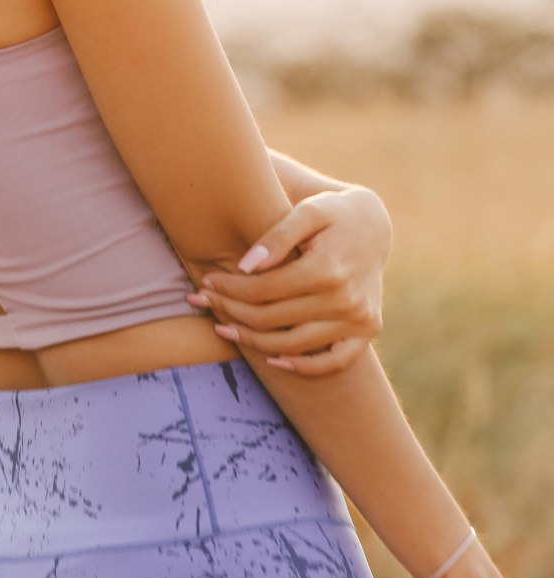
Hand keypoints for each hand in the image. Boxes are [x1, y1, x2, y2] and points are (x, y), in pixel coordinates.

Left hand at [186, 186, 390, 374]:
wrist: (375, 226)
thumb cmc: (333, 213)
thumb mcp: (307, 211)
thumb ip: (277, 236)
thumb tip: (245, 265)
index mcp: (328, 268)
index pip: (264, 290)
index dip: (230, 289)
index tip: (207, 282)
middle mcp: (346, 299)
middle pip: (273, 318)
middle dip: (231, 311)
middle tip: (202, 302)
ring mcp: (359, 320)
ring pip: (293, 344)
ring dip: (253, 341)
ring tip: (223, 328)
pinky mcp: (367, 332)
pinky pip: (332, 362)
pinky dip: (302, 365)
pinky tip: (273, 360)